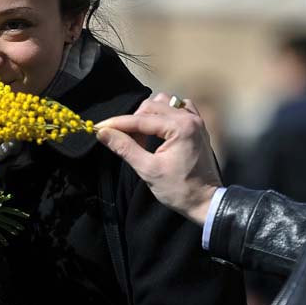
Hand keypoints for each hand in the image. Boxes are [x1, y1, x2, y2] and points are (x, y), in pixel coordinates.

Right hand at [96, 92, 221, 225]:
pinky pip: (178, 108)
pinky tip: (158, 129)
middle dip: (132, 121)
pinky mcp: (197, 126)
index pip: (141, 120)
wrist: (206, 201)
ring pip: (164, 103)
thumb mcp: (148, 170)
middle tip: (122, 139)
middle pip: (151, 106)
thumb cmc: (179, 189)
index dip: (117, 123)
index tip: (100, 127)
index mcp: (180, 127)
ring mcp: (196, 120)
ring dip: (148, 116)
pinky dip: (164, 114)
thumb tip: (103, 133)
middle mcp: (190, 118)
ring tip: (141, 136)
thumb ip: (125, 148)